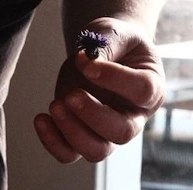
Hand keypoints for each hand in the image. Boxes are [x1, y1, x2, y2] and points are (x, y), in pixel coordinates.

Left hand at [34, 16, 164, 163]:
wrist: (101, 55)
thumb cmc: (114, 45)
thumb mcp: (114, 33)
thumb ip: (107, 44)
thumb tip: (88, 61)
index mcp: (151, 90)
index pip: (142, 91)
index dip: (115, 79)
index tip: (88, 65)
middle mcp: (134, 118)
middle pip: (122, 132)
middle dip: (93, 115)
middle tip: (70, 95)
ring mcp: (108, 133)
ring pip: (97, 151)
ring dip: (72, 132)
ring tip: (55, 104)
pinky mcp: (83, 138)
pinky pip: (70, 154)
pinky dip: (53, 142)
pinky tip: (41, 118)